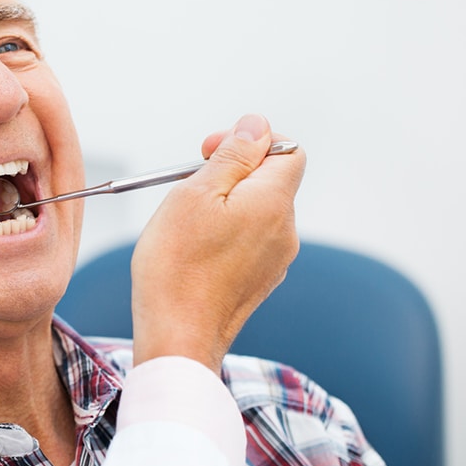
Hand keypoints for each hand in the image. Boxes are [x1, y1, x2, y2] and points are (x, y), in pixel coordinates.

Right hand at [131, 114, 305, 371]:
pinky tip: (194, 251)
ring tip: (186, 223)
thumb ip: (232, 155)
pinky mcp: (260, 283)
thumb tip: (256, 126)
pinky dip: (225, 235)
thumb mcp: (195, 193)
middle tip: (189, 184)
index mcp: (274, 202)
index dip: (252, 141)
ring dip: (225, 205)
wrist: (177, 338)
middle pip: (270, 181)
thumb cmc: (177, 266)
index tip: (210, 152)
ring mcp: (275, 261)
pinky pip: (249, 242)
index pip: (288, 150)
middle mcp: (284, 230)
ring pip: (256, 212)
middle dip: (231, 173)